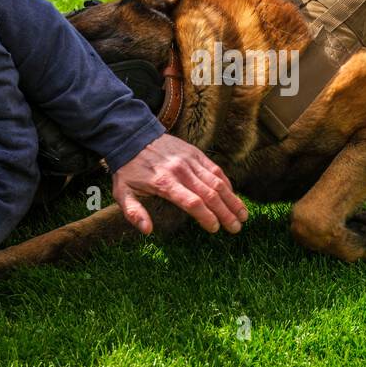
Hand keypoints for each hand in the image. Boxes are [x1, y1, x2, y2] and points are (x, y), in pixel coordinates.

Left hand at [112, 134, 248, 234]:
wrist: (132, 135)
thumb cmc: (128, 169)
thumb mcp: (122, 192)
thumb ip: (134, 213)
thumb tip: (147, 231)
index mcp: (164, 182)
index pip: (192, 202)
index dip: (206, 217)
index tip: (215, 229)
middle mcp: (181, 170)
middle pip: (210, 194)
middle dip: (225, 213)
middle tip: (236, 228)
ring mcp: (190, 160)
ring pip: (217, 181)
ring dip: (232, 199)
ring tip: (243, 215)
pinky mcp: (196, 153)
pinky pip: (215, 169)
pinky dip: (226, 183)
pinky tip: (233, 196)